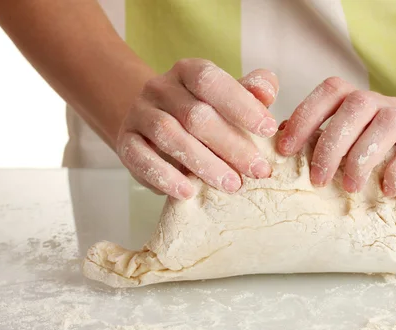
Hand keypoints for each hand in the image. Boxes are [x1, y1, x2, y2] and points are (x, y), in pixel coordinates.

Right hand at [116, 59, 279, 198]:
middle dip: (231, 144)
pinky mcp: (126, 141)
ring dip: (204, 163)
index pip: (212, 81)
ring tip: (231, 185)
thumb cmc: (205, 113)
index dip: (241, 105)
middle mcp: (160, 88)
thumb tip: (266, 92)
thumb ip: (251, 92)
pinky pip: (140, 158)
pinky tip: (188, 192)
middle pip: (194, 114)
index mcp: (188, 71)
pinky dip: (165, 176)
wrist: (154, 126)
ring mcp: (140, 113)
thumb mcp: (229, 98)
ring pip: (169, 135)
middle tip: (258, 170)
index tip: (269, 130)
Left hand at [276, 77, 395, 209]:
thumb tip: (279, 146)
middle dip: (331, 144)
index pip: (332, 90)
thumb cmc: (386, 168)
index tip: (285, 150)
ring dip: (362, 157)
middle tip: (318, 181)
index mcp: (364, 104)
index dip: (305, 115)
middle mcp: (390, 105)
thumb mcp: (353, 154)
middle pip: (357, 104)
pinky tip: (386, 190)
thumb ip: (322, 145)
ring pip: (389, 122)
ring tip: (350, 188)